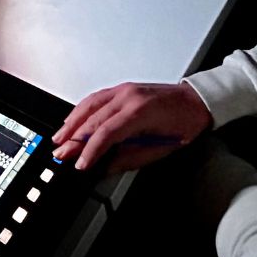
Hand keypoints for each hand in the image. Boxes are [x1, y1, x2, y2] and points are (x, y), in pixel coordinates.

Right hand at [51, 81, 211, 172]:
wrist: (197, 101)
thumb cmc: (185, 123)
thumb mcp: (161, 149)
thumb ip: (130, 158)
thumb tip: (106, 167)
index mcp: (140, 112)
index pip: (106, 133)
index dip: (90, 151)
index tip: (80, 164)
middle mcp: (128, 97)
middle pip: (93, 119)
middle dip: (74, 138)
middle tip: (61, 153)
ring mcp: (124, 90)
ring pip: (89, 105)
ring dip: (72, 122)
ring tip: (59, 138)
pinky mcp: (122, 88)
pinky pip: (96, 98)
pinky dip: (81, 110)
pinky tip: (73, 119)